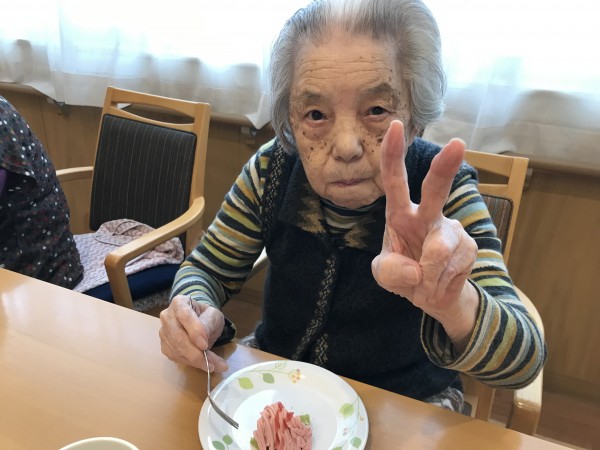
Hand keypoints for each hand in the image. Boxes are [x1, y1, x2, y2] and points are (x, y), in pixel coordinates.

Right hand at [159, 295, 227, 371]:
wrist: (200, 321)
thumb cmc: (206, 316)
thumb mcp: (213, 315)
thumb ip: (208, 324)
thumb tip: (202, 339)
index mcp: (179, 303)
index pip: (184, 316)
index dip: (194, 331)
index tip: (205, 345)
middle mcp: (167, 317)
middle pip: (177, 336)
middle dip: (195, 353)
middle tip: (212, 364)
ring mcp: (163, 332)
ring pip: (175, 349)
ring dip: (194, 361)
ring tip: (212, 366)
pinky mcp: (164, 346)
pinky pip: (174, 357)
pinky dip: (189, 363)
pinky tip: (201, 364)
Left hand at [371, 121, 478, 346]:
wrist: (433, 297)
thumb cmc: (405, 274)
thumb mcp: (385, 275)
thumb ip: (389, 271)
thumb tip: (416, 268)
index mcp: (400, 213)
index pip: (395, 180)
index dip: (393, 154)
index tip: (395, 126)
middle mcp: (427, 214)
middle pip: (436, 189)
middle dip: (445, 168)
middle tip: (458, 144)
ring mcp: (451, 229)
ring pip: (439, 249)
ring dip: (427, 276)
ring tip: (424, 284)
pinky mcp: (469, 246)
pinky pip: (452, 267)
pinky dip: (440, 283)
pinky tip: (440, 282)